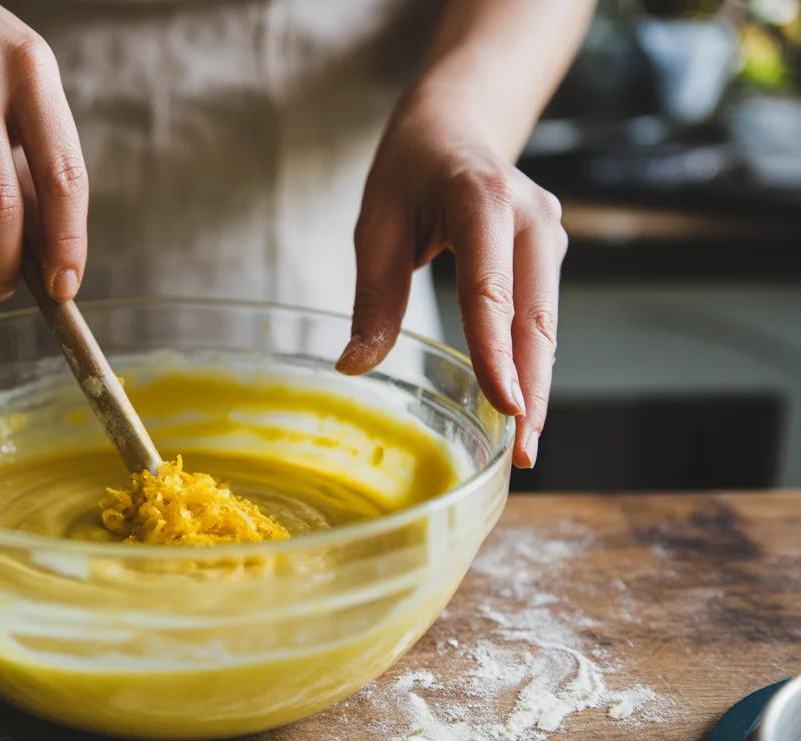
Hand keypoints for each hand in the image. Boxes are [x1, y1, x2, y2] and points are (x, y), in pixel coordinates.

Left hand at [339, 89, 565, 468]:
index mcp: (482, 200)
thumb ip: (373, 295)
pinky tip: (522, 405)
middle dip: (530, 388)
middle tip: (522, 452)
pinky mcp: (549, 252)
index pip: (490, 288)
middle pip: (534, 317)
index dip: (497, 350)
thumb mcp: (376, 224)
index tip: (505, 404)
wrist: (456, 124)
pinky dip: (533, 362)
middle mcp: (531, 217)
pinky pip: (542, 316)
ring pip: (546, 324)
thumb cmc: (410, 169)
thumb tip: (355, 366)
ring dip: (538, 385)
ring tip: (524, 444)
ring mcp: (548, 235)